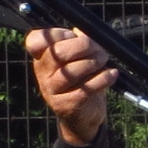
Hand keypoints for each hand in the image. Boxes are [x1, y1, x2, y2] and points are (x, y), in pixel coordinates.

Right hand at [26, 26, 117, 145]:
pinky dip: (103, 79)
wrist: (83, 116)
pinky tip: (112, 74)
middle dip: (84, 47)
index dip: (55, 34)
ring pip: (71, 71)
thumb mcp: (79, 59)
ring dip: (94, 62)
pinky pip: (85, 89)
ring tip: (104, 61)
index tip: (72, 34)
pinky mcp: (65, 105)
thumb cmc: (82, 81)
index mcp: (42, 58)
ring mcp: (51, 90)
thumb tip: (83, 30)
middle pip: (58, 53)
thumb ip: (79, 42)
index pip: (35, 41)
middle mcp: (42, 73)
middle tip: (99, 50)